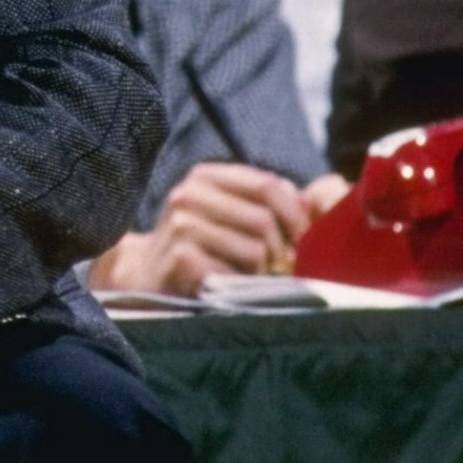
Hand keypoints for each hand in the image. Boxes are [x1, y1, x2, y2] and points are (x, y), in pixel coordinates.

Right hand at [90, 164, 316, 297]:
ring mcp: (181, 225)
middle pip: (264, 218)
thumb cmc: (201, 247)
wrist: (147, 278)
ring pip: (254, 248)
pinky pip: (235, 273)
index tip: (301, 239)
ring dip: (262, 271)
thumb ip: (266, 202)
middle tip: (280, 266)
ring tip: (254, 277)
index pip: (269, 185)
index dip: (295, 214)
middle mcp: (189, 194)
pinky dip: (241, 286)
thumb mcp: (228, 214)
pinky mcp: (180, 258)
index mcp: (205, 176)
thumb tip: (314, 200)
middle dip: (281, 249)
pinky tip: (231, 287)